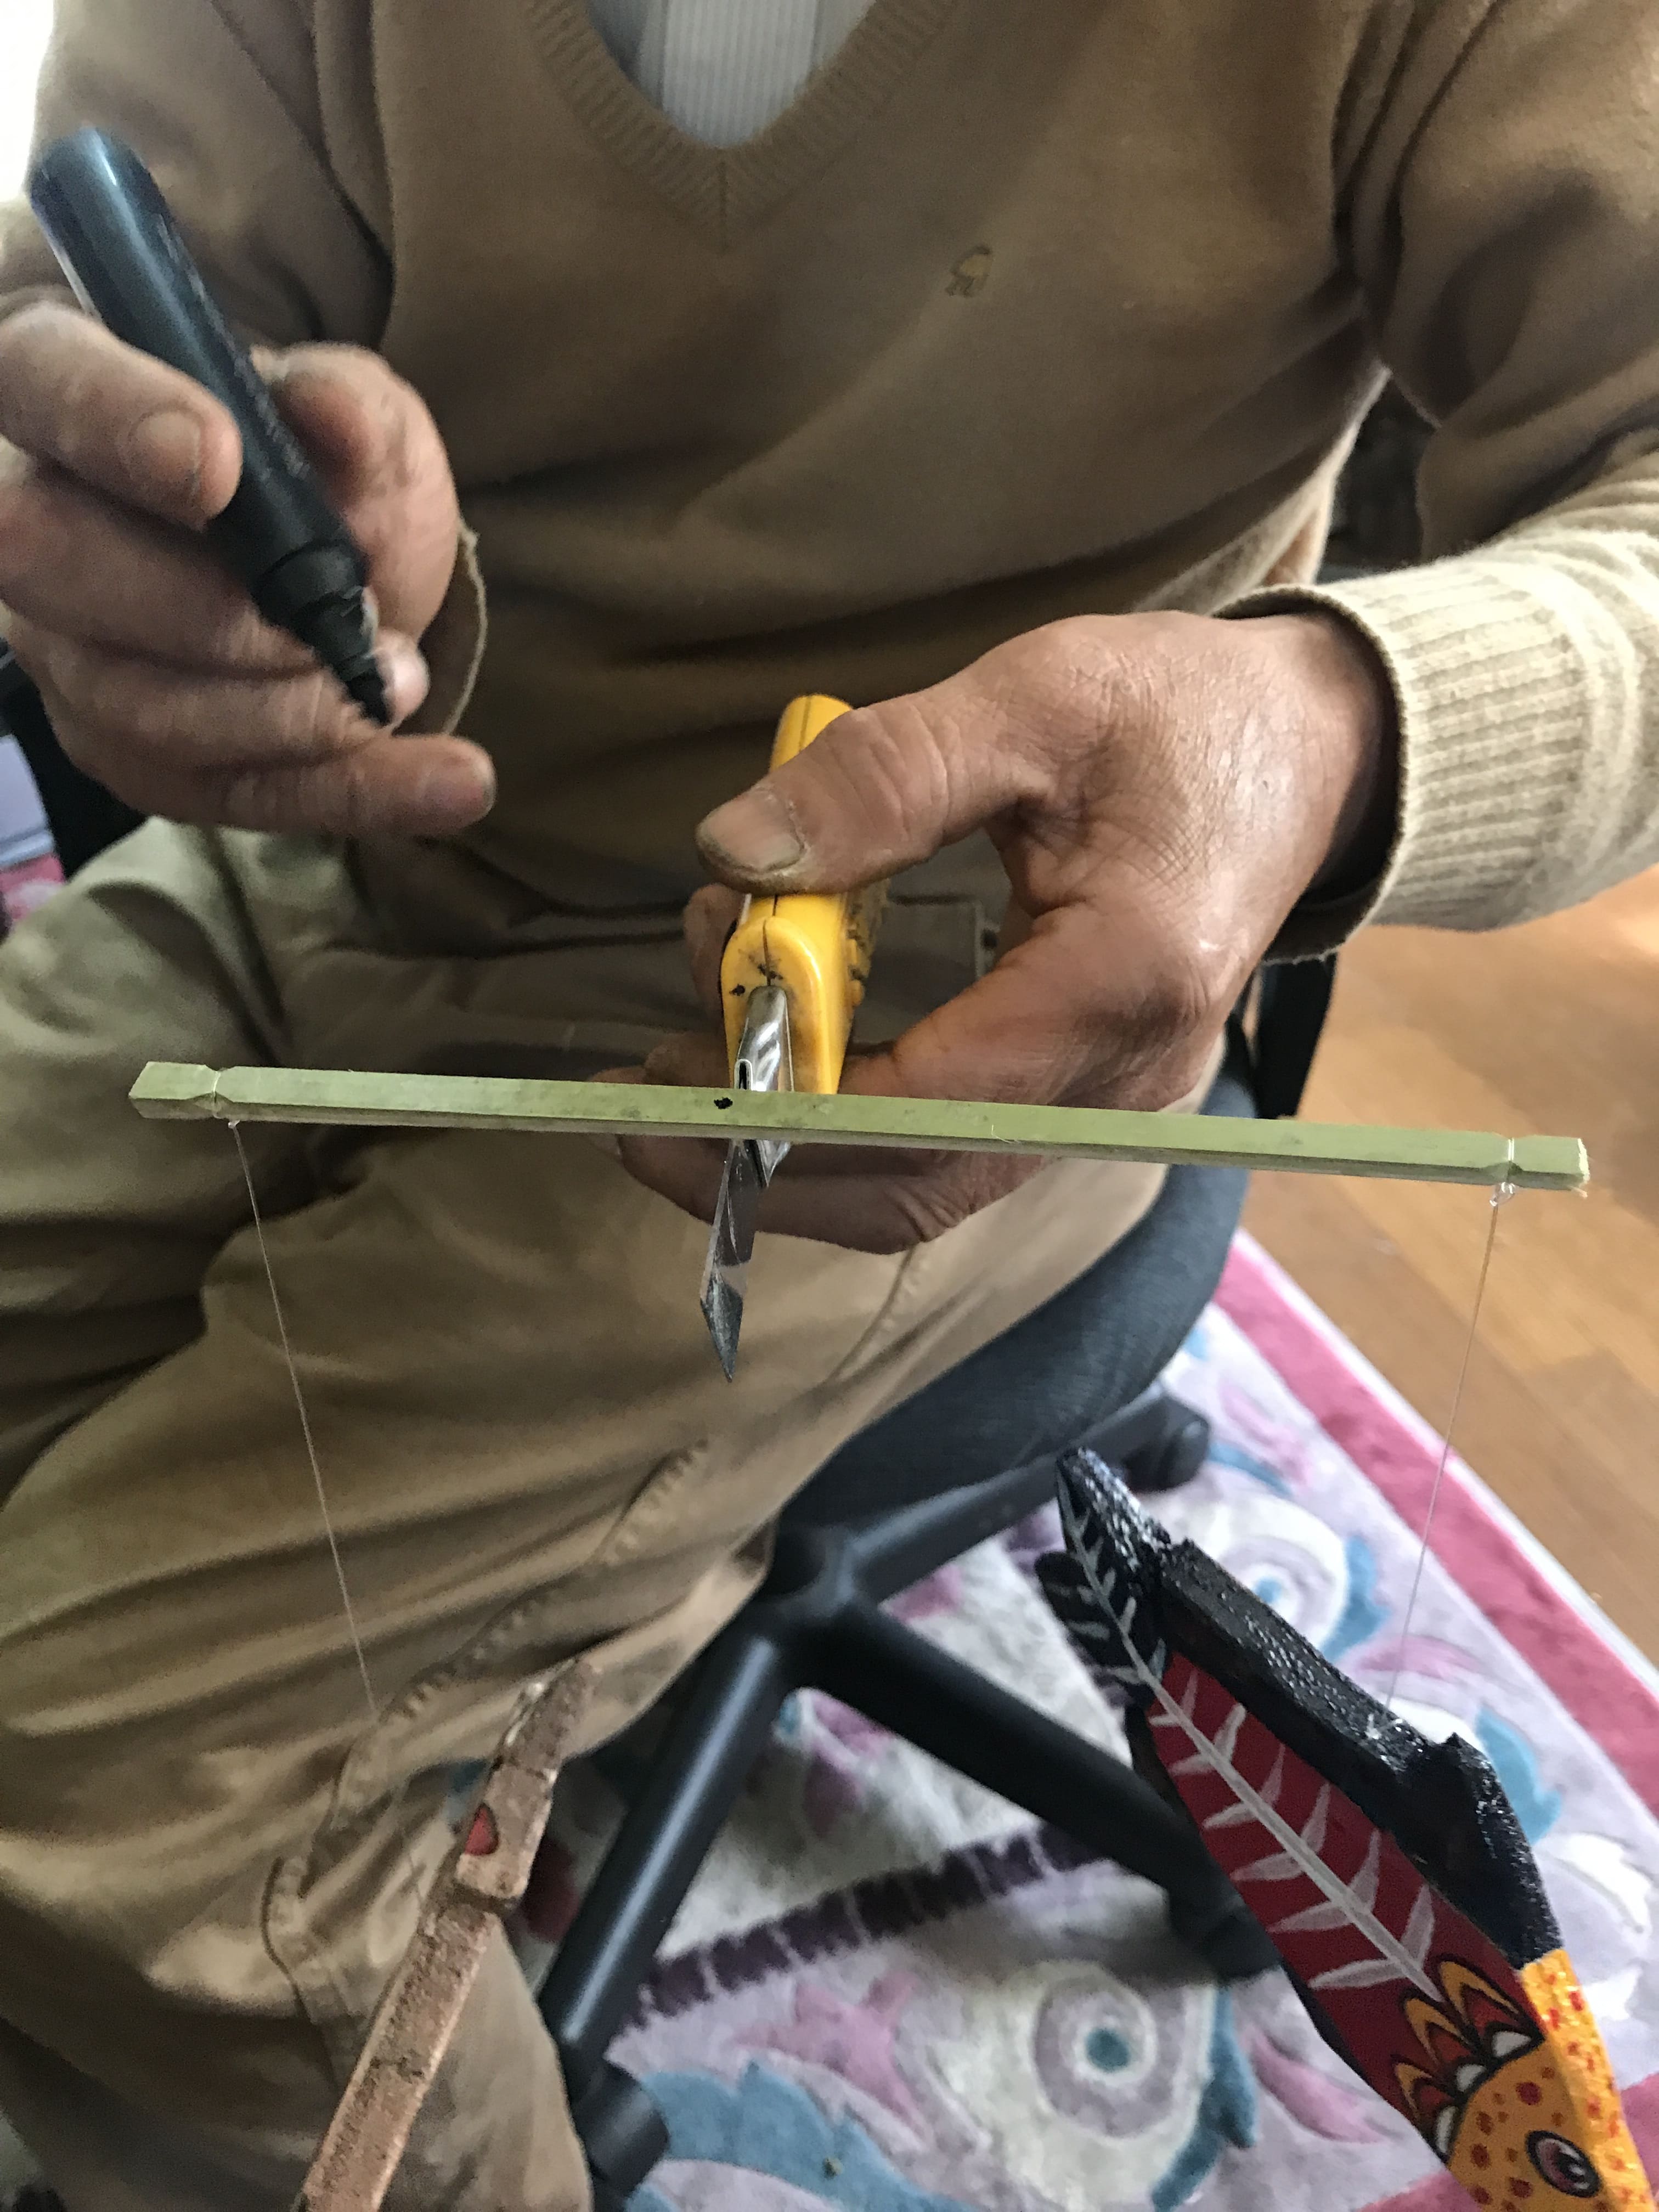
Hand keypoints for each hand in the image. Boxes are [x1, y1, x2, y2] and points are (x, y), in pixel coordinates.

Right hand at [0, 302, 492, 834]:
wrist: (348, 570)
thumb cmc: (325, 469)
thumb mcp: (364, 418)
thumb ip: (352, 405)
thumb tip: (329, 408)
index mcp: (66, 387)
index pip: (39, 379)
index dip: (109, 420)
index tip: (219, 467)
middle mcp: (33, 521)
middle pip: (51, 561)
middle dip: (212, 609)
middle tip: (353, 611)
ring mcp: (66, 650)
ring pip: (135, 704)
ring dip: (292, 710)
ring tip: (405, 679)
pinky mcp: (129, 754)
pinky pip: (226, 792)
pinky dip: (353, 792)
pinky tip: (455, 784)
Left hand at [612, 609, 1395, 1251]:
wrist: (1309, 753)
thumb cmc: (1181, 714)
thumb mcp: (1034, 699)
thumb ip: (884, 775)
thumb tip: (732, 853)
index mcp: (1121, 981)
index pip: (922, 1104)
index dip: (774, 1116)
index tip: (653, 1087)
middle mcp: (1123, 1081)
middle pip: (914, 1189)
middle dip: (756, 1164)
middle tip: (635, 1095)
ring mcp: (1110, 1105)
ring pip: (926, 1189)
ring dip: (792, 1145)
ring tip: (689, 1038)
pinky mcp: (1084, 1095)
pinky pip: (949, 1152)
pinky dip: (845, 1126)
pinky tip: (770, 1049)